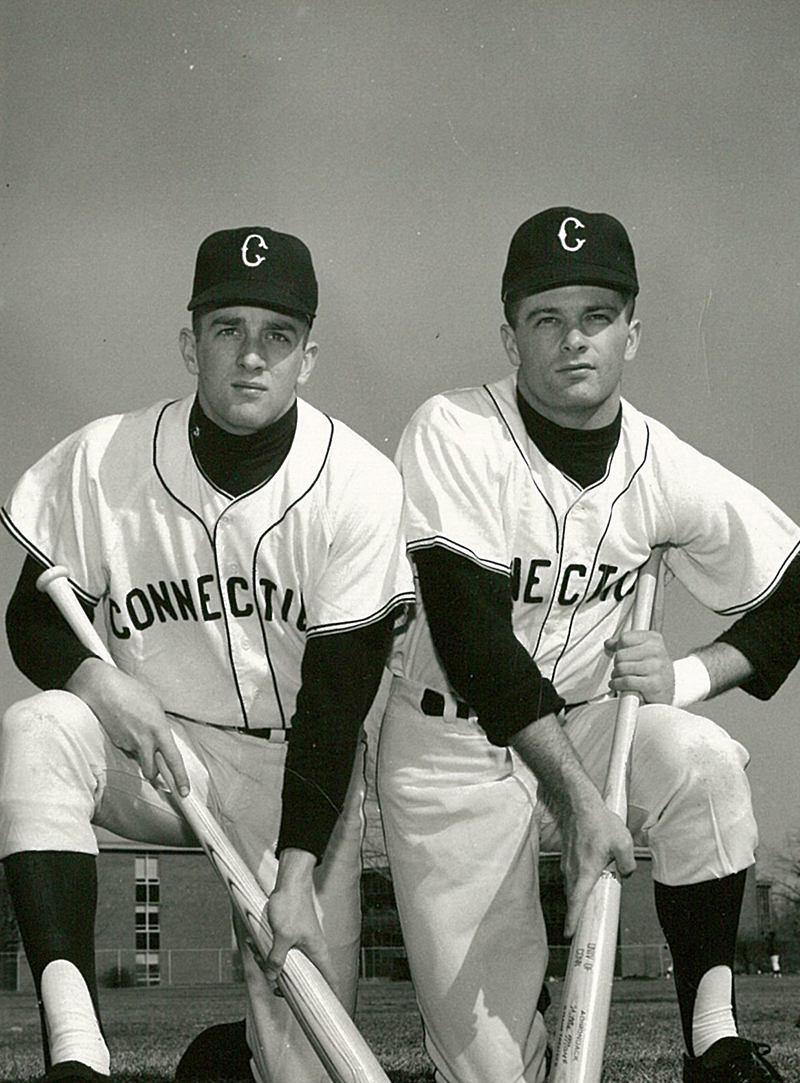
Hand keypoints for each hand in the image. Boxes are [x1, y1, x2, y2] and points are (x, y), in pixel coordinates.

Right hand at [66, 658, 189, 794]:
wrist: (103, 689)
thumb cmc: (131, 692)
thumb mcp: (155, 707)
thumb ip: (160, 727)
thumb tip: (161, 741)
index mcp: (159, 729)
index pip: (173, 759)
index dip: (180, 777)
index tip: (185, 792)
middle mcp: (144, 740)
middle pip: (152, 771)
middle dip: (154, 774)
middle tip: (156, 772)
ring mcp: (128, 743)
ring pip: (138, 760)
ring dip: (140, 757)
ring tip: (136, 736)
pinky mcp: (115, 743)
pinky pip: (127, 749)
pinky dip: (128, 742)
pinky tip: (125, 726)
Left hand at [264, 849, 336, 995]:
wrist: (290, 881)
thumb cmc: (292, 906)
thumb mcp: (283, 935)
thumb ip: (277, 958)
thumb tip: (272, 976)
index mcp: (318, 952)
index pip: (330, 980)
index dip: (332, 996)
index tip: (329, 1012)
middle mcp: (313, 950)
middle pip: (305, 977)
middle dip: (287, 983)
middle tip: (275, 989)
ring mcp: (302, 943)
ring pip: (289, 963)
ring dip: (272, 963)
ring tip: (257, 953)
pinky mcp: (291, 935)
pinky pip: (281, 950)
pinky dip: (269, 950)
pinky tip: (254, 942)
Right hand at [561, 794, 635, 936]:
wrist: (579, 803)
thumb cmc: (598, 822)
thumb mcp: (623, 843)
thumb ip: (628, 864)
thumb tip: (626, 873)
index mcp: (585, 871)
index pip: (576, 902)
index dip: (573, 920)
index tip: (570, 934)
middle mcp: (572, 870)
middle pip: (574, 897)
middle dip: (577, 912)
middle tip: (582, 926)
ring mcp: (567, 863)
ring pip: (573, 886)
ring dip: (580, 894)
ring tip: (592, 897)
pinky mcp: (567, 855)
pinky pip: (573, 874)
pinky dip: (580, 880)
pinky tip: (592, 872)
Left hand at [605, 630, 674, 703]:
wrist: (668, 691)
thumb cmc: (654, 671)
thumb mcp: (643, 652)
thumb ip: (625, 645)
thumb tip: (608, 643)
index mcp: (654, 639)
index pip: (624, 638)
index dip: (618, 648)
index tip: (622, 655)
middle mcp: (657, 651)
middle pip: (620, 654)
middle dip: (617, 664)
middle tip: (621, 669)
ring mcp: (656, 667)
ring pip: (621, 668)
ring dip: (616, 675)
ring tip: (620, 677)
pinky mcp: (653, 684)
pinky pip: (626, 681)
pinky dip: (617, 684)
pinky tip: (617, 684)